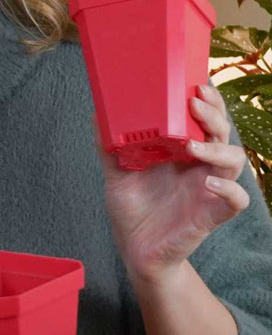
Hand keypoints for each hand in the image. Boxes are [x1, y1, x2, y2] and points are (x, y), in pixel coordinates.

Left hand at [103, 83, 249, 286]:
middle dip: (214, 114)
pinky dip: (229, 189)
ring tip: (192, 145)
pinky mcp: (212, 214)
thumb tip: (97, 113)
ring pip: (235, 160)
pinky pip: (236, 200)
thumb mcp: (116, 172)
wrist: (136, 249)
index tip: (195, 84)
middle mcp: (199, 165)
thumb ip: (108, 145)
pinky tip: (210, 182)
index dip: (207, 101)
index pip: (203, 119)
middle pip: (222, 132)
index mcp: (181, 151)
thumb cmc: (132, 208)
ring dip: (217, 148)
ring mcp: (209, 188)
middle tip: (195, 102)